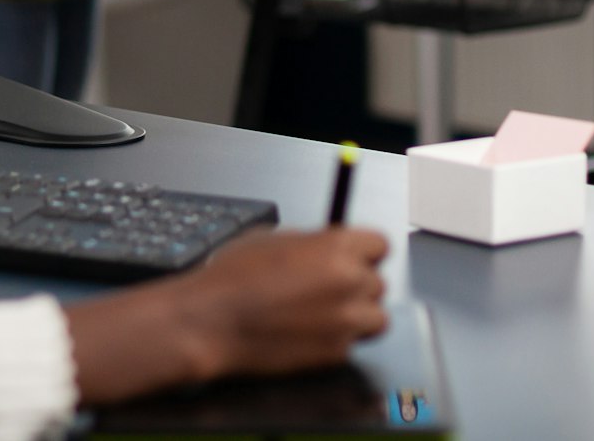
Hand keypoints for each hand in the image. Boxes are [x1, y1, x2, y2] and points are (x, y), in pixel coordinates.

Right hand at [66, 227, 388, 405]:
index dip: (364, 253)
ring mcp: (345, 321)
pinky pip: (351, 344)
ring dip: (356, 315)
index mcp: (337, 247)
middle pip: (379, 282)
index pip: (381, 245)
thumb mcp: (275, 240)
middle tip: (328, 289)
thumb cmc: (233, 278)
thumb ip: (314, 244)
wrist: (212, 322)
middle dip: (357, 285)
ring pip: (376, 318)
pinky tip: (307, 333)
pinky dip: (335, 340)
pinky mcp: (335, 353)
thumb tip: (330, 248)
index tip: (354, 259)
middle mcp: (349, 282)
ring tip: (325, 314)